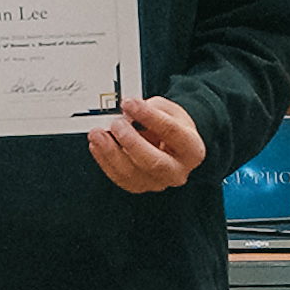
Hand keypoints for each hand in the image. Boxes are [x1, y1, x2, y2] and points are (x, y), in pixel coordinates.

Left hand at [86, 97, 208, 194]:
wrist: (172, 144)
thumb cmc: (172, 127)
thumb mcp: (168, 111)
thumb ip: (151, 110)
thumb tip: (128, 113)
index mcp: (192, 149)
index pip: (171, 132)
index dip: (149, 117)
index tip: (130, 104)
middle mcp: (178, 171)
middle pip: (154, 162)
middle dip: (131, 142)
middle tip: (116, 124)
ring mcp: (158, 182)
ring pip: (133, 173)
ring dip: (111, 152)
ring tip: (98, 134)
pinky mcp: (140, 186)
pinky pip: (120, 178)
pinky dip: (105, 161)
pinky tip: (97, 146)